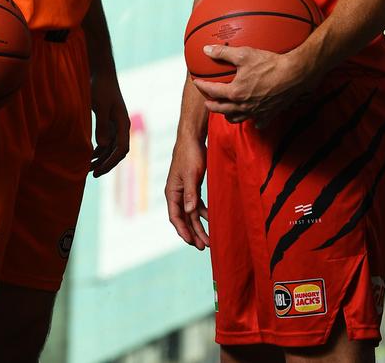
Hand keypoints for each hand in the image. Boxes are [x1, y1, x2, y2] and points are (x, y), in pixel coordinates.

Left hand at [90, 73, 129, 177]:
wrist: (101, 73)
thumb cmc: (101, 87)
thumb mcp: (99, 105)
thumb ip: (101, 125)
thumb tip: (102, 146)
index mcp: (123, 122)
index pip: (121, 149)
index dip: (111, 162)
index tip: (98, 171)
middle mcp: (121, 126)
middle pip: (117, 151)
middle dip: (106, 164)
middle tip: (92, 175)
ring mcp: (115, 124)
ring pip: (111, 148)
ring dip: (101, 158)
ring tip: (87, 169)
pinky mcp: (108, 122)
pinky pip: (106, 141)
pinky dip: (98, 150)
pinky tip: (88, 156)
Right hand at [165, 135, 208, 249]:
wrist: (193, 138)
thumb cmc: (190, 154)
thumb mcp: (191, 174)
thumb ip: (191, 193)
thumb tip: (190, 212)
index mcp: (172, 191)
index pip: (175, 216)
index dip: (182, 230)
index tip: (191, 242)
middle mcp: (177, 193)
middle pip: (184, 218)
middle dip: (193, 233)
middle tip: (203, 247)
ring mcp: (185, 190)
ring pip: (191, 213)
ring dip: (199, 226)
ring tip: (208, 240)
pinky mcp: (193, 186)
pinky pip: (197, 204)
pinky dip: (203, 213)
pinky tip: (212, 219)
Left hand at [194, 45, 316, 128]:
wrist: (294, 74)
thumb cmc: (270, 64)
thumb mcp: (244, 54)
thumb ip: (223, 52)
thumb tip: (206, 49)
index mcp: (235, 92)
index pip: (212, 91)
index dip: (202, 87)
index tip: (198, 82)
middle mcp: (243, 106)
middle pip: (220, 109)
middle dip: (211, 104)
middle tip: (207, 100)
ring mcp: (256, 113)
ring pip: (236, 118)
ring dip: (227, 114)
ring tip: (225, 108)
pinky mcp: (268, 115)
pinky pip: (257, 123)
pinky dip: (252, 121)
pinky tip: (252, 116)